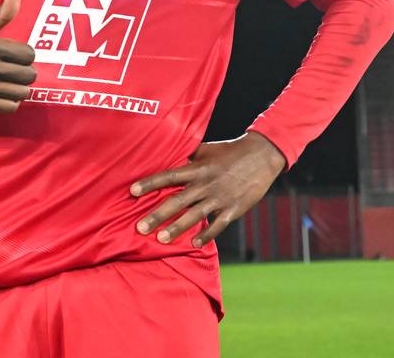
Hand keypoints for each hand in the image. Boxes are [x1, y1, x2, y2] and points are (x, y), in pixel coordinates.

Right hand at [0, 0, 36, 113]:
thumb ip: (2, 13)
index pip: (28, 54)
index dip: (27, 54)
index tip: (19, 54)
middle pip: (27, 75)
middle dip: (26, 71)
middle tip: (18, 69)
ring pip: (21, 92)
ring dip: (20, 87)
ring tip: (13, 81)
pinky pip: (9, 107)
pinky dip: (11, 101)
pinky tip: (5, 92)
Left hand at [131, 132, 285, 248]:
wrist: (261, 156)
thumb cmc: (230, 151)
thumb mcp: (207, 149)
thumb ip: (188, 155)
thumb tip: (169, 153)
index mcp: (197, 168)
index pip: (169, 176)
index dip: (150, 183)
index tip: (132, 191)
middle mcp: (205, 183)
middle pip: (177, 200)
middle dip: (157, 214)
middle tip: (140, 227)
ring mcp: (219, 198)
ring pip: (194, 216)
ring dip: (176, 228)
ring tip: (160, 239)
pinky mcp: (232, 209)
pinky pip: (217, 225)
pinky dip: (206, 235)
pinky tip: (193, 244)